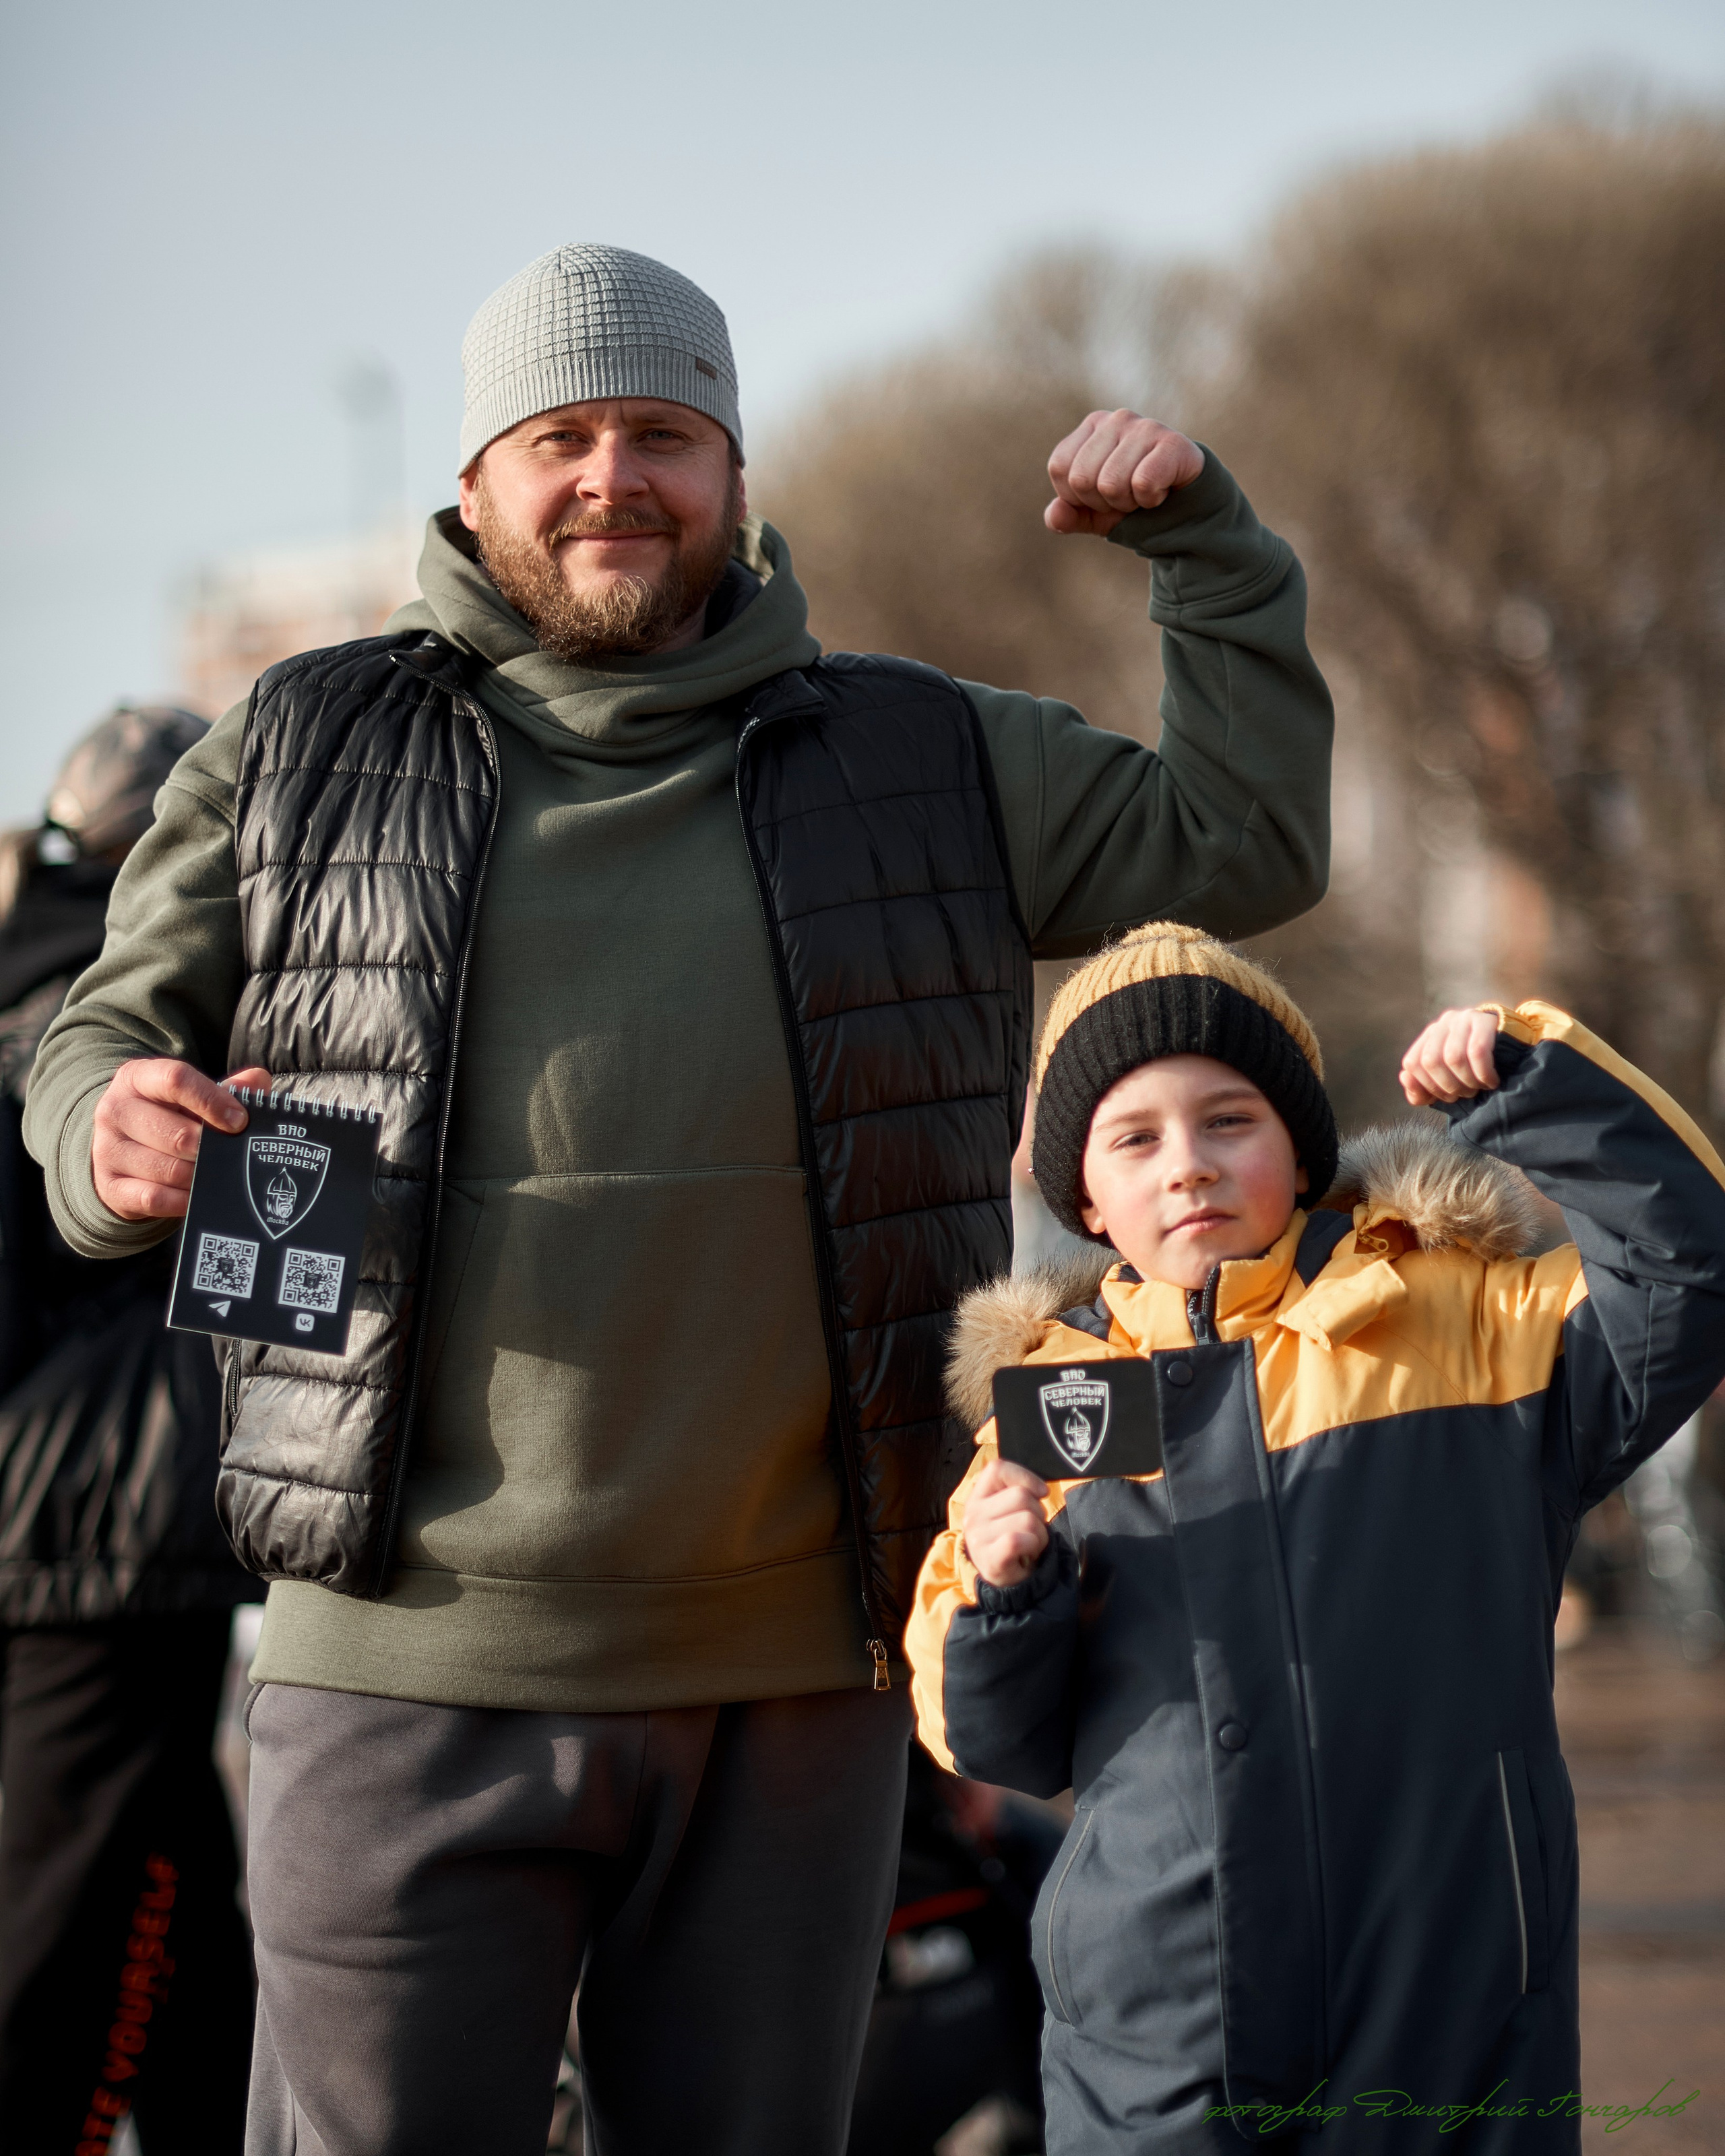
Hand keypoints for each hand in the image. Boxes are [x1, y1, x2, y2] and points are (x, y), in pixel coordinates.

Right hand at [91, 1059, 271, 1220]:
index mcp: (137, 1078)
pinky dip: (182, 1200)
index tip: (239, 1121)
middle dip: (207, 1148)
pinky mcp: (108, 1185)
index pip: (175, 1080)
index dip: (212, 1101)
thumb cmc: (167, 1116)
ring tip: (216, 1174)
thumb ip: (226, 1087)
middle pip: (172, 1132)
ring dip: (198, 1175)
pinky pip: (152, 1198)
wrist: (121, 1149)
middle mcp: (115, 1110)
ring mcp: (107, 1149)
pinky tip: (198, 1195)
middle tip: (229, 1154)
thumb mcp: (190, 1096)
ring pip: (165, 1168)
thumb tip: (257, 1081)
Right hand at [963, 1457, 1050, 1588]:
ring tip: (1029, 1543)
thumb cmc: (1012, 1538)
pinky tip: (1027, 1553)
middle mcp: (972, 1514)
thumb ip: (1016, 1490)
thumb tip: (1041, 1488)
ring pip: (1028, 1518)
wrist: (1005, 1582)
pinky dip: (1034, 1545)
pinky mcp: (990, 1559)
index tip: (1040, 1492)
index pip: (997, 1468)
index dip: (1024, 1476)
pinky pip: (1020, 1539)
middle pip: (1021, 1495)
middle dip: (1038, 1512)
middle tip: (1031, 1529)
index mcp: (977, 1497)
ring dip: (1040, 1533)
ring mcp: (978, 1537)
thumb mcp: (1007, 1510)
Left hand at [1045, 410, 1203, 536]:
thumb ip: (1066, 516)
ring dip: (1128, 503)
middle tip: (1126, 495)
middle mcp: (1115, 418)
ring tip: (1144, 492)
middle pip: (1082, 478)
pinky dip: (1150, 500)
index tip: (1101, 494)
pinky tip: (1163, 489)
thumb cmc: (1132, 502)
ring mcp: (1145, 426)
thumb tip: (1054, 516)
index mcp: (1091, 427)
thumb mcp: (1092, 514)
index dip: (1077, 495)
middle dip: (1102, 502)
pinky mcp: (1172, 443)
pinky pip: (1143, 484)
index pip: (1060, 467)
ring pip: (1111, 484)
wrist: (1183, 506)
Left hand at [1399, 1010, 1501, 1106]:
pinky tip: (1491, 1082)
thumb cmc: (1476, 1069)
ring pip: (1453, 1057)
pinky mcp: (1485, 1021)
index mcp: (1429, 1037)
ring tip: (1478, 1088)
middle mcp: (1442, 1024)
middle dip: (1448, 1086)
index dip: (1427, 1086)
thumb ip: (1421, 1088)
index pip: (1412, 1063)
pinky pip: (1478, 1051)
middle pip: (1431, 1061)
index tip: (1447, 1097)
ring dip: (1467, 1082)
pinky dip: (1483, 1073)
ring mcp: (1463, 1019)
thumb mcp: (1447, 1081)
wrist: (1515, 1044)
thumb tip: (1406, 1078)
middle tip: (1465, 1094)